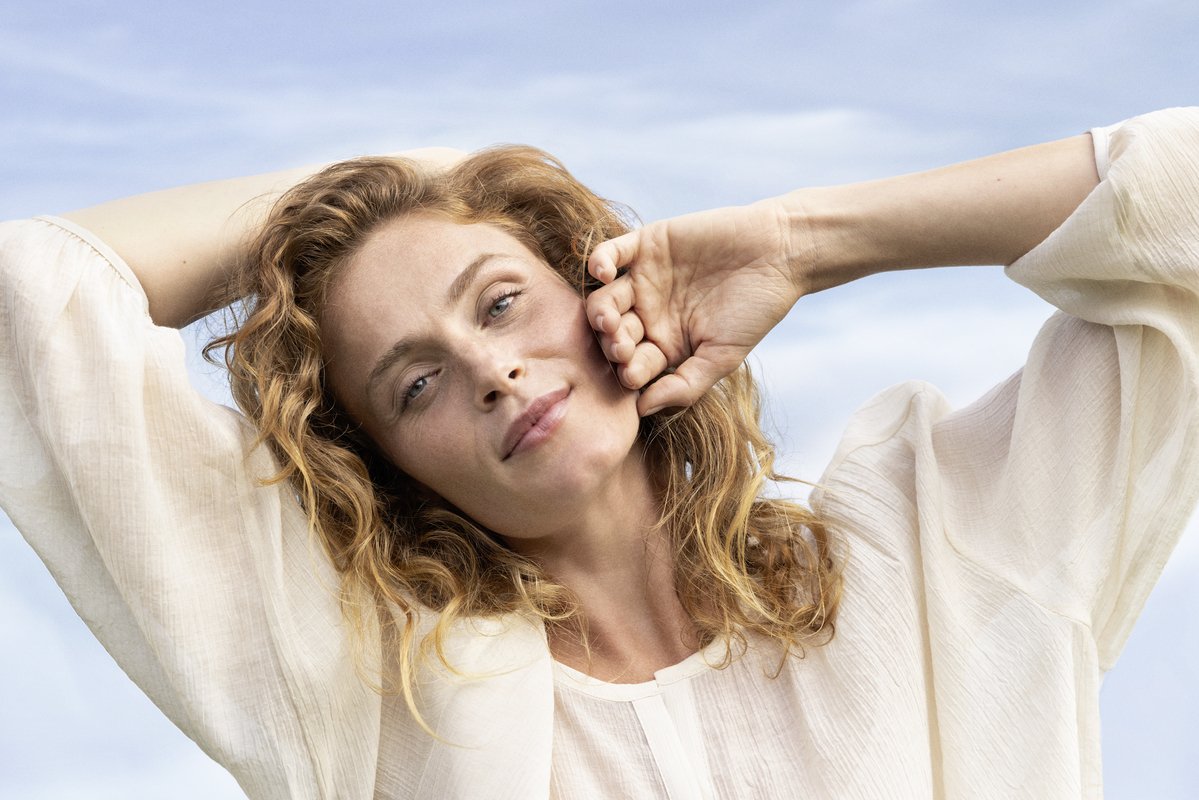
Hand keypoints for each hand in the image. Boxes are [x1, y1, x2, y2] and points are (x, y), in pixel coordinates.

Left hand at [586, 199, 802, 415]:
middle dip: (612, 344)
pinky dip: (599, 262)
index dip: (627, 371)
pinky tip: (604, 274)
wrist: (778, 255)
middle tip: (620, 349)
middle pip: (613, 334)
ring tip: (608, 320)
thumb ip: (684, 386)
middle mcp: (647, 313)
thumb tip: (642, 410)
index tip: (632, 376)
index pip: (632, 364)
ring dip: (600, 312)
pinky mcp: (646, 245)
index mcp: (663, 344)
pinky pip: (610, 252)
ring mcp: (644, 279)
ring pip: (605, 298)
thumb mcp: (722, 357)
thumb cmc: (754, 311)